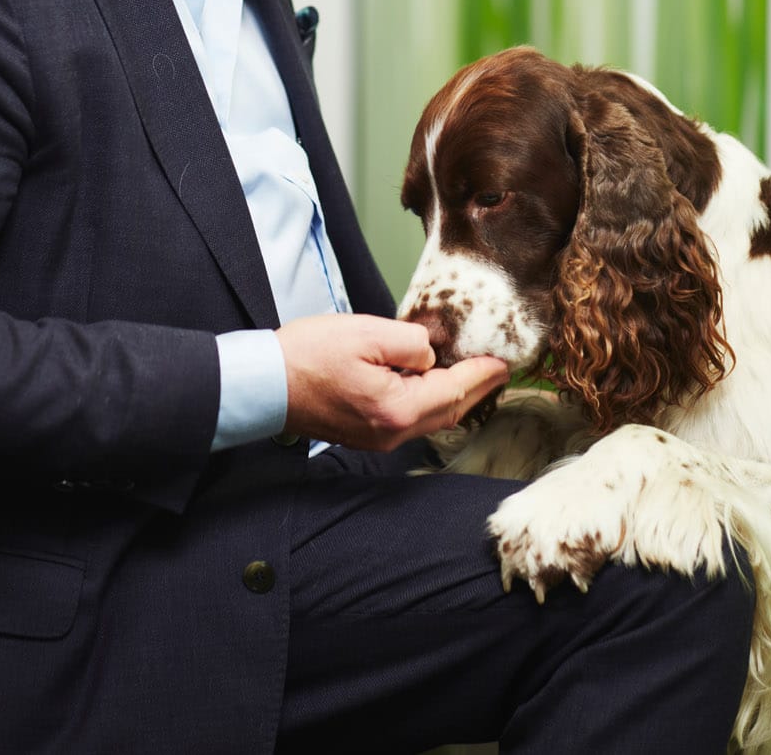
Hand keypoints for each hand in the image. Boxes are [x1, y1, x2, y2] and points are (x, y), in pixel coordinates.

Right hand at [275, 312, 509, 450]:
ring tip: (473, 374)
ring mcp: (377, 437)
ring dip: (454, 396)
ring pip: (431, 418)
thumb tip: (429, 355)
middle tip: (499, 370)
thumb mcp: (366, 332)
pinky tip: (434, 383)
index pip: (454, 391)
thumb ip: (410, 342)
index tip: (504, 363)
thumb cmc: (309, 354)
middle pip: (448, 411)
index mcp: (397, 408)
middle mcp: (392, 432)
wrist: (265, 383)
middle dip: (476, 389)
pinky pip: (411, 419)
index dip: (482, 374)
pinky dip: (430, 402)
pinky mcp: (365, 433)